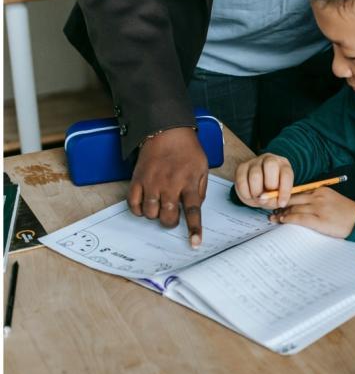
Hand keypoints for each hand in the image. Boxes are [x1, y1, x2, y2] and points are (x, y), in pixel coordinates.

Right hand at [128, 127, 207, 247]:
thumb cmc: (187, 151)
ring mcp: (151, 182)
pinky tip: (145, 205)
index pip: (193, 211)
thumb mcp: (203, 169)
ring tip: (159, 206)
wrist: (166, 130)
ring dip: (155, 215)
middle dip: (170, 222)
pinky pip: (133, 203)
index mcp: (189, 182)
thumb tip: (195, 209)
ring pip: (150, 213)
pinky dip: (139, 209)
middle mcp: (170, 184)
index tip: (195, 243)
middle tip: (172, 216)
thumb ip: (200, 190)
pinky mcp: (137, 179)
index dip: (194, 229)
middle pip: (168, 216)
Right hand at [234, 153, 294, 209]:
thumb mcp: (276, 198)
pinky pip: (242, 179)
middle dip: (270, 184)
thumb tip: (263, 199)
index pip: (286, 174)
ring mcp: (255, 161)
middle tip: (268, 196)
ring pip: (255, 174)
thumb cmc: (270, 192)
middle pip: (270, 165)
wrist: (256, 186)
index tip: (281, 203)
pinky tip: (249, 195)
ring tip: (257, 197)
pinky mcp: (242, 167)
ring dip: (256, 191)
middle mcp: (270, 160)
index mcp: (284, 166)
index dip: (285, 190)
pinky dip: (245, 192)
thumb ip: (273, 200)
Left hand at [272, 187, 354, 238]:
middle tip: (267, 206)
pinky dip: (288, 219)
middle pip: (292, 198)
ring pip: (293, 208)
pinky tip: (282, 221)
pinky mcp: (318, 220)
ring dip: (280, 213)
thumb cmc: (347, 213)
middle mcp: (317, 197)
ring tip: (272, 217)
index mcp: (320, 190)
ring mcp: (317, 208)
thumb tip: (302, 205)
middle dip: (277, 202)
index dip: (284, 195)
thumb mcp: (332, 200)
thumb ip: (318, 199)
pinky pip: (298, 218)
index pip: (297, 191)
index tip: (274, 198)